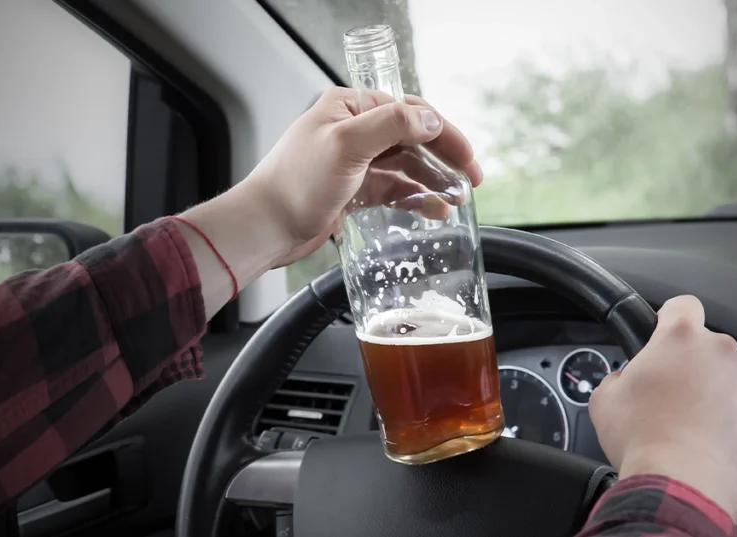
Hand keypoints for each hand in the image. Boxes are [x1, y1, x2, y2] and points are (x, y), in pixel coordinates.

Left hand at [178, 87, 481, 317]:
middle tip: (472, 179)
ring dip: (433, 181)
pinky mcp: (354, 190)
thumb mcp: (346, 146)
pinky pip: (394, 189)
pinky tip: (434, 211)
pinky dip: (415, 198)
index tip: (467, 155)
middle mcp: (354, 130)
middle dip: (445, 158)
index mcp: (350, 108)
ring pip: (407, 166)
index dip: (443, 131)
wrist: (265, 228)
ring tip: (457, 199)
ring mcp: (355, 161)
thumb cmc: (294, 184)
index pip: (409, 111)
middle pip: (412, 138)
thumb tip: (429, 118)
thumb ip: (391, 126)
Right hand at [588, 295, 736, 520]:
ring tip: (693, 425)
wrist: (683, 483)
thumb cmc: (644, 440)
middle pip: (706, 346)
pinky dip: (736, 418)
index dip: (670, 318)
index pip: (682, 305)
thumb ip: (618, 376)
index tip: (665, 334)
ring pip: (730, 375)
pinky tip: (713, 439)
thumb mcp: (604, 400)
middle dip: (690, 366)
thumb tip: (624, 381)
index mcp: (680, 337)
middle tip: (671, 396)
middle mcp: (720, 350)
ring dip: (715, 391)